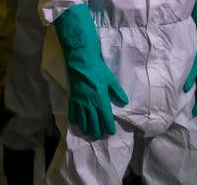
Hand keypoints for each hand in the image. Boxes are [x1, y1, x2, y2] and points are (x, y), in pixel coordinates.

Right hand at [55, 4, 127, 138]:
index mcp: (100, 98)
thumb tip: (124, 102)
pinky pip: (73, 112)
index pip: (105, 116)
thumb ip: (117, 92)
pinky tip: (76, 124)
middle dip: (97, 130)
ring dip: (86, 127)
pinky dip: (75, 119)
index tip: (110, 132)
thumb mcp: (110, 79)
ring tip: (89, 133)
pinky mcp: (72, 97)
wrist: (81, 61)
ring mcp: (80, 101)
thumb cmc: (97, 69)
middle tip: (99, 136)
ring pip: (83, 119)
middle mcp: (89, 102)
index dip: (108, 126)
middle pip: (93, 121)